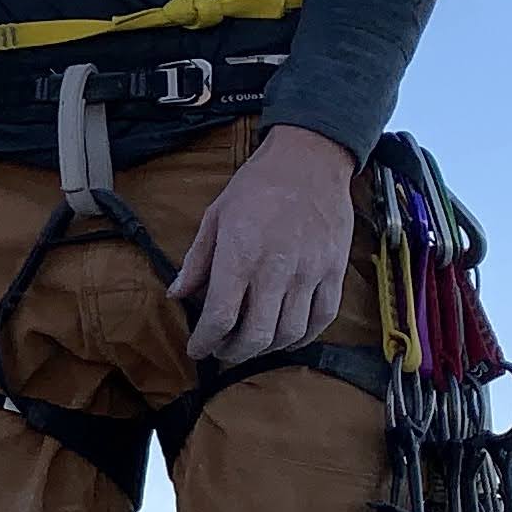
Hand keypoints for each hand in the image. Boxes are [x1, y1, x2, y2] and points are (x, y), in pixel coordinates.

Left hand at [171, 126, 358, 362]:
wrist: (310, 159)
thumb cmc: (258, 184)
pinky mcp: (334, 271)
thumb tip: (177, 294)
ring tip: (251, 344)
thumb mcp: (215, 215)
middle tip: (221, 350)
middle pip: (256, 335)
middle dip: (233, 352)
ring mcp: (310, 272)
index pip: (221, 317)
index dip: (205, 342)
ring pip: (289, 333)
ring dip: (266, 349)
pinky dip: (303, 337)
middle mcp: (277, 269)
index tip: (197, 348)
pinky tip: (287, 336)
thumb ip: (196, 260)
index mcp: (241, 254)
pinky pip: (322, 319)